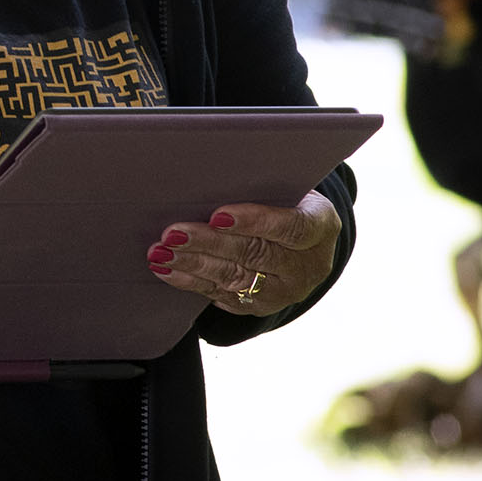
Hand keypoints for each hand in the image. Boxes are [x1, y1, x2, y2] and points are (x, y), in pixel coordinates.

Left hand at [147, 190, 342, 318]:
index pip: (289, 227)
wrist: (300, 242)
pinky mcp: (260, 306)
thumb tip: (210, 174)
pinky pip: (221, 294)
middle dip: (209, 243)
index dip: (253, 221)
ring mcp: (284, 291)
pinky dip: (191, 281)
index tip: (217, 214)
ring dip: (193, 264)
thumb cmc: (286, 200)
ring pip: (234, 277)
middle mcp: (307, 266)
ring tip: (161, 252)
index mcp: (321, 228)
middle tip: (172, 233)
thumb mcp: (289, 188)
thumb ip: (263, 185)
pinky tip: (167, 269)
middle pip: (254, 254)